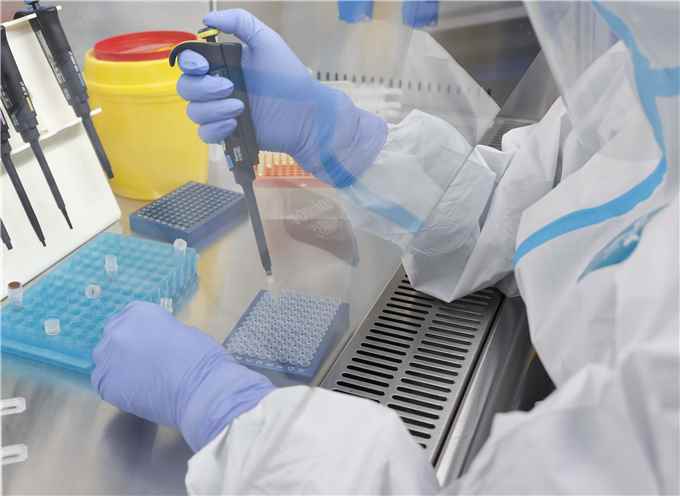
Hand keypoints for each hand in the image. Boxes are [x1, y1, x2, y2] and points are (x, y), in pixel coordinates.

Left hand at [92, 301, 273, 451]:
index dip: (138, 331)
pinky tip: (134, 391)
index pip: (128, 316)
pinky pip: (103, 382)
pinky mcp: (105, 384)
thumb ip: (160, 333)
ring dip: (118, 365)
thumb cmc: (201, 357)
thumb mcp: (183, 331)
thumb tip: (153, 343)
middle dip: (125, 347)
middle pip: (113, 336)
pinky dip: (115, 386)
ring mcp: (108, 358)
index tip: (147, 341)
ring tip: (139, 378)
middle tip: (144, 361)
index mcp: (140, 312)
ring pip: (105, 360)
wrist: (199, 388)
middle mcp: (118, 330)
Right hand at [176, 9, 386, 186]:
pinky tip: (235, 124)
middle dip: (204, 89)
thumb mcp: (267, 41)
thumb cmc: (289, 77)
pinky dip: (216, 129)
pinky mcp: (228, 133)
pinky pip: (205, 133)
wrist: (305, 114)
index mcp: (223, 64)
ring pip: (194, 112)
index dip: (188, 64)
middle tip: (229, 88)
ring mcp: (221, 111)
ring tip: (240, 108)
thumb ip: (240, 22)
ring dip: (214, 110)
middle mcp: (217, 87)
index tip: (203, 67)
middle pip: (186, 88)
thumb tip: (207, 19)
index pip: (189, 62)